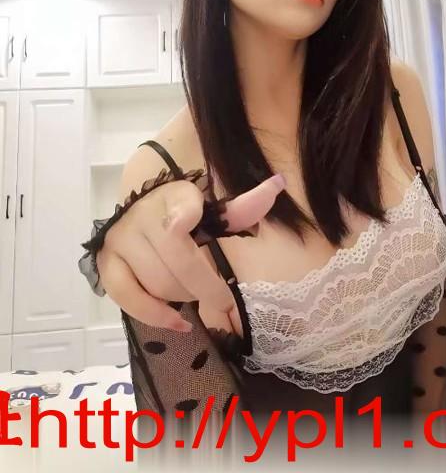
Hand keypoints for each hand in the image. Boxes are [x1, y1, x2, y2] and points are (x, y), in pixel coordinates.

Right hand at [95, 173, 285, 331]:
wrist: (143, 209)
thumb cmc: (185, 211)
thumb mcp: (214, 208)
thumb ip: (242, 206)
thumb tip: (277, 184)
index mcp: (173, 197)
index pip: (177, 207)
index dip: (183, 215)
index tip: (190, 220)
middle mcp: (142, 216)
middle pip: (176, 262)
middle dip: (205, 286)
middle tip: (221, 298)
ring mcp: (120, 240)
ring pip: (157, 282)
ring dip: (184, 298)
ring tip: (195, 296)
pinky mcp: (107, 263)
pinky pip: (126, 296)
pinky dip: (152, 314)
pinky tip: (177, 322)